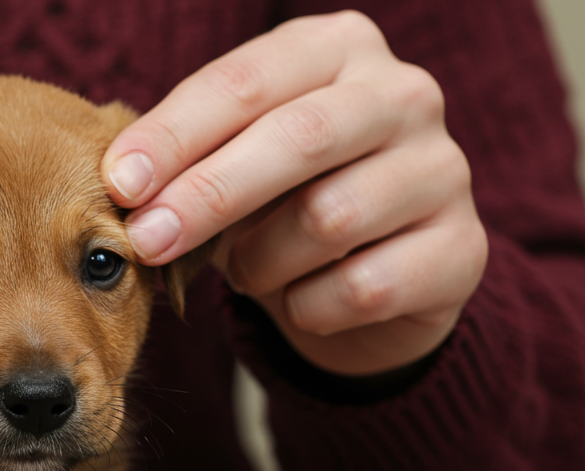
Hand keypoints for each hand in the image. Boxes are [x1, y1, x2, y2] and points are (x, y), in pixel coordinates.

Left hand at [103, 11, 486, 375]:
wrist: (369, 281)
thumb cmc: (277, 203)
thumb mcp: (228, 165)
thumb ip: (185, 160)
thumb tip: (121, 181)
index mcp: (336, 49)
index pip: (246, 82)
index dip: (176, 135)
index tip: (119, 183)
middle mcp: (403, 94)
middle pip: (298, 139)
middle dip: (209, 195)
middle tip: (146, 241)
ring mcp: (444, 169)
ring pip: (330, 218)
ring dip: (262, 262)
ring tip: (249, 271)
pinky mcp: (464, 250)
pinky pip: (362, 289)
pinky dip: (308, 307)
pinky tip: (301, 301)